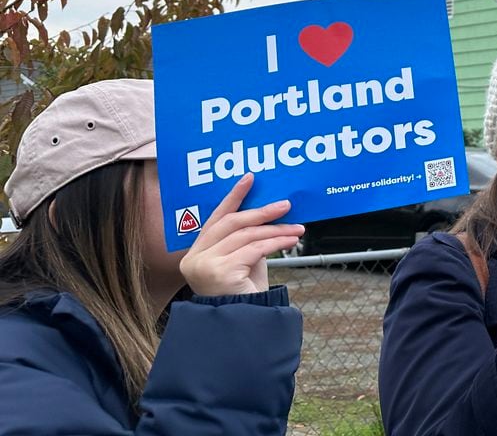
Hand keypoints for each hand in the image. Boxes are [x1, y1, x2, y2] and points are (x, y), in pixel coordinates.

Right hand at [179, 174, 304, 295]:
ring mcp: (205, 265)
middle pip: (231, 224)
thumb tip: (270, 211)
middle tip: (285, 205)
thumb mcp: (243, 259)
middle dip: (261, 212)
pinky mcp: (220, 272)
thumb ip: (247, 238)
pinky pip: (254, 249)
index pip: (215, 219)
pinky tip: (291, 241)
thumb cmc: (243, 292)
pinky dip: (276, 242)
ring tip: (297, 228)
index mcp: (196, 252)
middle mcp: (195, 258)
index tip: (250, 179)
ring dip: (276, 230)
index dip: (233, 197)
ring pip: (246, 236)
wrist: (244, 323)